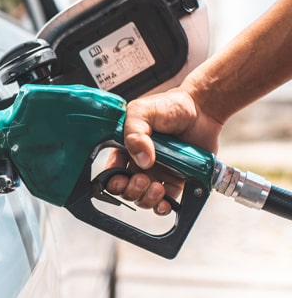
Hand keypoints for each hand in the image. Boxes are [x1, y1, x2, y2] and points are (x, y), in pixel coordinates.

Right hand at [105, 87, 222, 214]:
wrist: (201, 109)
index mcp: (125, 148)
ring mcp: (158, 173)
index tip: (120, 178)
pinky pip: (166, 201)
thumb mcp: (142, 111)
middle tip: (141, 179)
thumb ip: (134, 133)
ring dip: (147, 199)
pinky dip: (163, 207)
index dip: (112, 180)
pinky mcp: (176, 181)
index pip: (111, 172)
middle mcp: (139, 163)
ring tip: (157, 187)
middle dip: (131, 190)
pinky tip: (165, 202)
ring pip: (144, 198)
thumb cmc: (169, 106)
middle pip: (126, 189)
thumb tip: (142, 160)